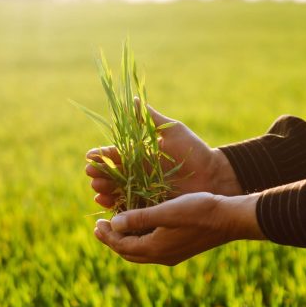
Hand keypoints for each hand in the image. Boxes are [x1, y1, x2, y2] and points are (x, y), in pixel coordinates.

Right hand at [85, 105, 241, 208]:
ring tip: (97, 189)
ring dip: (104, 189)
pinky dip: (115, 205)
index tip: (91, 156)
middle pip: (112, 174)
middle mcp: (138, 173)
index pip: (116, 155)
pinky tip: (105, 203)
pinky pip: (129, 206)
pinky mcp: (150, 206)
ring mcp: (143, 190)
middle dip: (100, 174)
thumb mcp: (172, 131)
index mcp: (140, 155)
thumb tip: (132, 100)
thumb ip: (151, 119)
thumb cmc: (194, 151)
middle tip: (91, 174)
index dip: (102, 156)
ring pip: (117, 190)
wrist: (214, 175)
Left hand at [93, 192, 262, 264]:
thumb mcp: (166, 211)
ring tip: (116, 228)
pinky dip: (140, 240)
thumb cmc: (198, 211)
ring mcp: (172, 255)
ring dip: (126, 241)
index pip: (122, 245)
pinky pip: (152, 249)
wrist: (229, 219)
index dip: (107, 235)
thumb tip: (114, 224)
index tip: (97, 223)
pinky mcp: (180, 249)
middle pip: (129, 252)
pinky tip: (141, 228)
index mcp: (155, 248)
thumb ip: (139, 217)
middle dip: (113, 240)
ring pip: (140, 252)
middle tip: (101, 228)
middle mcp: (162, 256)